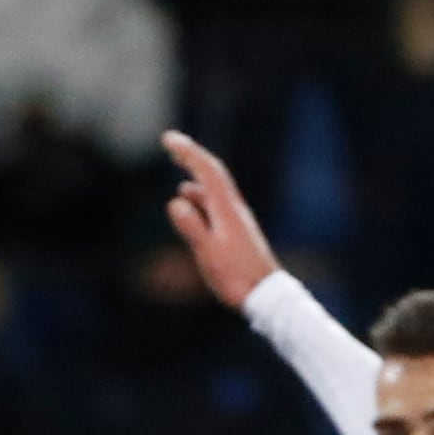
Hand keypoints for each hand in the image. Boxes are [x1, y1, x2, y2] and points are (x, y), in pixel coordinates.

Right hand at [160, 131, 277, 310]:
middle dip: (191, 155)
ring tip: (179, 161)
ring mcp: (235, 219)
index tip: (168, 139)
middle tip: (170, 141)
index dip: (188, 152)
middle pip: (212, 173)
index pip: (206, 171)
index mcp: (226, 209)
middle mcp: (233, 208)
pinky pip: (213, 202)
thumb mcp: (209, 254)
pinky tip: (188, 197)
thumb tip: (175, 202)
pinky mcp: (235, 230)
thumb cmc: (237, 278)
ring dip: (195, 171)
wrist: (265, 295)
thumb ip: (193, 228)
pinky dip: (198, 192)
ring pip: (213, 186)